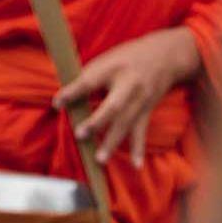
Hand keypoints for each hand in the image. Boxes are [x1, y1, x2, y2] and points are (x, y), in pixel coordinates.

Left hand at [55, 27, 199, 166]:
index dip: (72, 92)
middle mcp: (129, 86)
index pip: (90, 82)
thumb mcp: (105, 59)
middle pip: (113, 107)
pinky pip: (141, 132)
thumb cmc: (127, 58)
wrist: (165, 56)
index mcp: (113, 68)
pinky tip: (136, 166)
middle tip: (80, 135)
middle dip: (97, 123)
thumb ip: (87, 77)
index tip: (56, 103)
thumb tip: (65, 98)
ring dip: (112, 143)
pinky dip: (138, 149)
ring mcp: (141, 101)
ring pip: (126, 124)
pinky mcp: (147, 111)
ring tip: (99, 159)